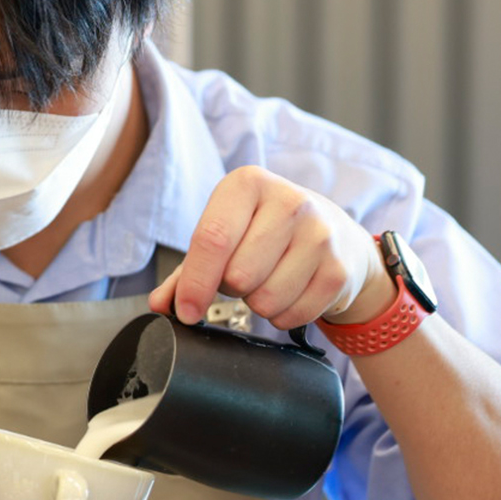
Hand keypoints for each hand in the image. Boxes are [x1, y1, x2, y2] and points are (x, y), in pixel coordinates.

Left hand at [150, 165, 394, 330]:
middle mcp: (289, 201)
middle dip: (231, 288)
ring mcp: (320, 234)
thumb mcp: (226, 235)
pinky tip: (291, 291)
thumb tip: (161, 304)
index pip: (212, 239)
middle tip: (242, 273)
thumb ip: (187, 270)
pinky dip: (284, 316)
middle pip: (238, 276)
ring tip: (268, 279)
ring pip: (265, 300)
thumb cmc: (266, 233)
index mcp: (248, 183)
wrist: (336, 235)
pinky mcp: (340, 268)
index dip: (195, 283)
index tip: (187, 311)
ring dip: (258, 303)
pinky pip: (293, 315)